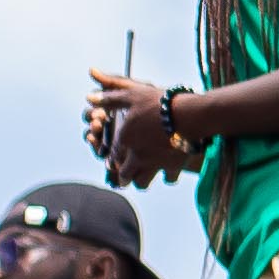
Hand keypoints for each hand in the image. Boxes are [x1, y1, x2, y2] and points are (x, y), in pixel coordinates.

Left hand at [85, 71, 199, 185]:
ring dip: (141, 181)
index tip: (113, 160)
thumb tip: (89, 98)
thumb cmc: (158, 103)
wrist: (189, 114)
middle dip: (123, 176)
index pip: (112, 156)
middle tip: (125, 175)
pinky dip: (168, 176)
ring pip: (142, 183)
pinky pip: (169, 179)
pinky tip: (169, 173)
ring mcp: (155, 163)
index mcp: (124, 140)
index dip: (112, 158)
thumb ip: (111, 99)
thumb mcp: (132, 95)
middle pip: (124, 174)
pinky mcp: (174, 166)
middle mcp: (137, 156)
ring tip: (142, 178)